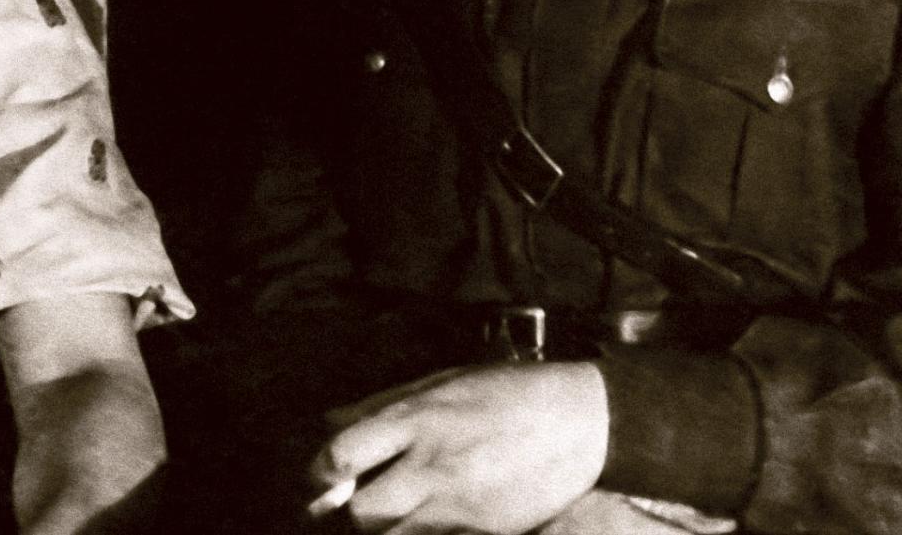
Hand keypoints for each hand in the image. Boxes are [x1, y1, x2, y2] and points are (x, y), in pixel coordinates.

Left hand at [308, 361, 608, 533]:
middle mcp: (433, 465)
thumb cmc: (507, 393)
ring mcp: (460, 507)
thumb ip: (382, 404)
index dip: (318, 473)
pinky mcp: (484, 532)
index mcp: (417, 419)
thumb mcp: (441, 382)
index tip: (319, 478)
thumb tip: (330, 423)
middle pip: (363, 513)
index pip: (342, 455)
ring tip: (388, 512)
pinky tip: (423, 520)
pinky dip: (420, 533)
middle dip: (348, 513)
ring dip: (383, 529)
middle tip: (346, 506)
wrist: (582, 423)